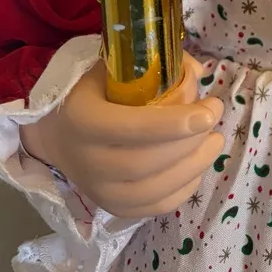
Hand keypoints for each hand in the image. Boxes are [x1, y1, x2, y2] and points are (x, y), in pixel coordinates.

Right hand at [20, 52, 224, 217]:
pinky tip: (198, 167)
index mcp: (82, 120)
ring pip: (151, 191)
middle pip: (144, 163)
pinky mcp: (110, 207)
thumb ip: (153, 63)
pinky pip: (151, 208)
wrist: (56, 131)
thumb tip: (196, 71)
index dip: (173, 124)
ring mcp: (97, 191)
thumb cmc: (91, 91)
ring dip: (193, 166)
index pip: (130, 129)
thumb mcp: (112, 66)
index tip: (208, 111)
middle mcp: (86, 162)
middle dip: (189, 143)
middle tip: (214, 116)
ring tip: (215, 141)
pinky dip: (182, 190)